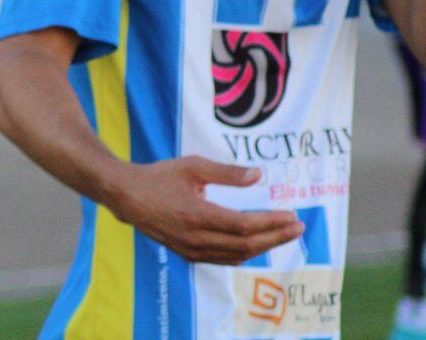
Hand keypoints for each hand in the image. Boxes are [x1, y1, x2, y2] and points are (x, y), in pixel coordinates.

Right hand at [109, 156, 303, 264]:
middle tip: (298, 227)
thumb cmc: (159, 177)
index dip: (272, 222)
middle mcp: (196, 238)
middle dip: (277, 237)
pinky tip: (257, 243)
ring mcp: (192, 249)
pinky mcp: (189, 254)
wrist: (126, 197)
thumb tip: (259, 175)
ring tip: (283, 234)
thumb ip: (227, 173)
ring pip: (238, 255)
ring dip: (265, 246)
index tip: (292, 215)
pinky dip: (245, 252)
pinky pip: (225, 258)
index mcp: (197, 215)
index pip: (245, 225)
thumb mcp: (192, 166)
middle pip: (247, 244)